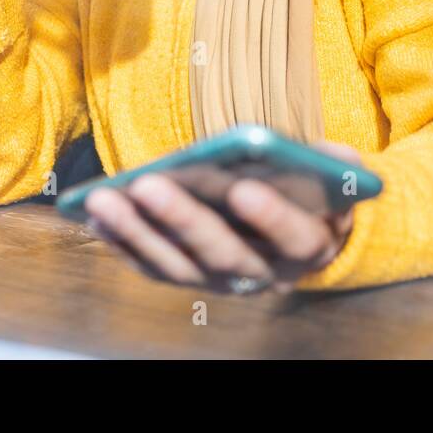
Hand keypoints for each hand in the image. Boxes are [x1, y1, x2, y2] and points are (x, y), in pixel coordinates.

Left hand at [84, 142, 360, 293]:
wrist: (299, 231)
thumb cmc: (314, 192)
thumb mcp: (335, 174)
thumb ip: (333, 163)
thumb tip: (318, 151)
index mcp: (310, 245)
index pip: (295, 238)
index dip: (271, 217)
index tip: (244, 188)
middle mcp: (265, 274)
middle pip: (224, 255)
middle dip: (182, 219)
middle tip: (148, 184)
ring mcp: (222, 281)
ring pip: (178, 266)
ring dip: (137, 232)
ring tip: (105, 198)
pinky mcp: (189, 276)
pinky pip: (152, 266)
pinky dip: (122, 243)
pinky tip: (97, 213)